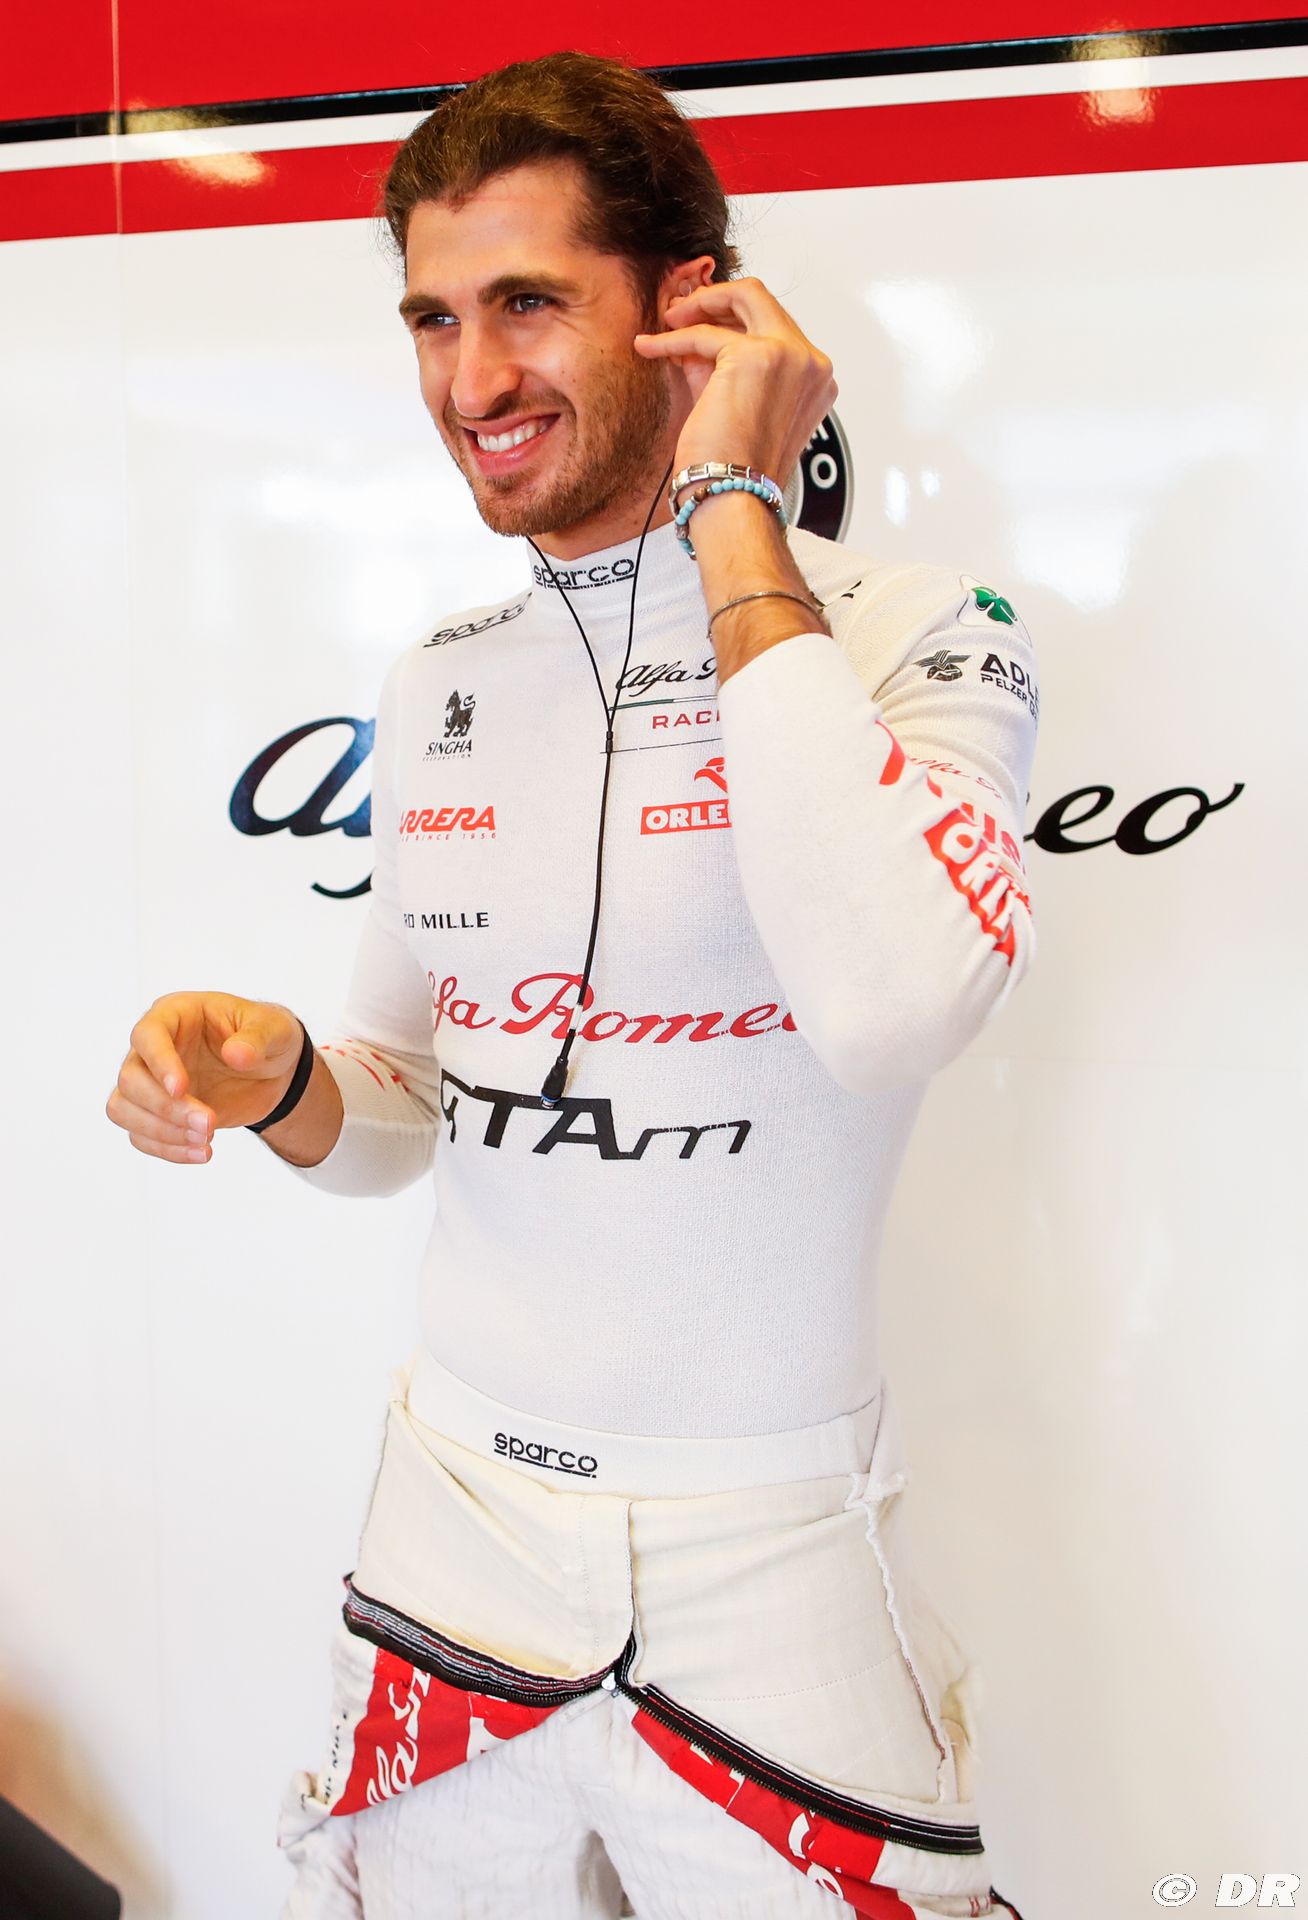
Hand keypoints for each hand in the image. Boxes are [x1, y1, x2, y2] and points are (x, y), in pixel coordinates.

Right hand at [106, 992, 304, 1163]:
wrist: (271, 1072)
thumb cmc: (266, 1037)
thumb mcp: (276, 1029)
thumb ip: (258, 1038)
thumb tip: (236, 1054)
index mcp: (175, 1014)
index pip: (147, 1034)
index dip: (159, 1063)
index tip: (181, 1089)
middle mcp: (152, 1047)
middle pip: (130, 1078)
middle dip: (165, 1108)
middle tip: (209, 1123)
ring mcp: (149, 1081)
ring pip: (123, 1108)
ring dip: (160, 1132)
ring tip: (205, 1141)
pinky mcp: (155, 1112)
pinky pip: (140, 1135)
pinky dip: (167, 1149)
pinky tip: (202, 1153)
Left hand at [634, 276, 836, 488]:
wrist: (733, 497)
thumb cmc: (736, 468)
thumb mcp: (733, 402)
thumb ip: (722, 363)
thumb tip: (693, 332)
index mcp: (814, 379)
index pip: (774, 326)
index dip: (732, 320)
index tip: (701, 322)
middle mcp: (810, 363)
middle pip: (763, 301)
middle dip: (717, 299)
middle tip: (683, 311)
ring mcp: (789, 356)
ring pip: (742, 296)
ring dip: (697, 306)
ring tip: (668, 322)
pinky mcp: (756, 356)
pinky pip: (704, 333)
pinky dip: (673, 339)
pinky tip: (651, 347)